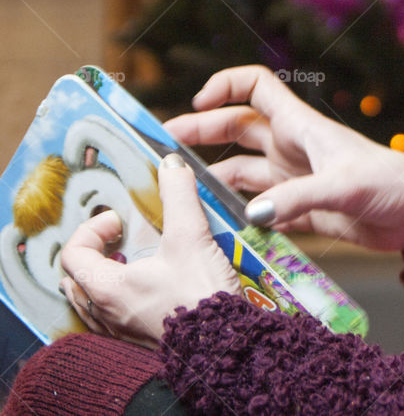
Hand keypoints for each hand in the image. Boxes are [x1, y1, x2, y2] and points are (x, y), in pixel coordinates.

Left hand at [59, 155, 240, 347]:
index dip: (93, 229)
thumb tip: (171, 165)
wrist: (225, 344)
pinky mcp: (140, 339)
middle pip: (76, 278)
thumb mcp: (190, 237)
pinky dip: (120, 297)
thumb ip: (178, 196)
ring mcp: (120, 330)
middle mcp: (105, 312)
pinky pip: (113, 317)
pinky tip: (149, 287)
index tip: (121, 220)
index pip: (73, 252)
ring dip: (105, 276)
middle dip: (95, 253)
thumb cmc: (200, 297)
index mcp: (106, 286)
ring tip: (133, 262)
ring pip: (92, 300)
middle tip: (121, 240)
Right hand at [164, 65, 403, 261]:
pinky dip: (238, 210)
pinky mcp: (304, 209)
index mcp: (303, 126)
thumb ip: (298, 199)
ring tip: (181, 192)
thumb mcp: (346, 186)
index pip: (257, 87)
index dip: (225, 86)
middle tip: (164, 151)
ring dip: (214, 176)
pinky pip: (260, 206)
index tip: (197, 103)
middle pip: (237, 128)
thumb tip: (251, 214)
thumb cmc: (395, 185)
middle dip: (201, 134)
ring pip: (243, 169)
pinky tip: (218, 222)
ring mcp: (296, 179)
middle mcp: (294, 148)